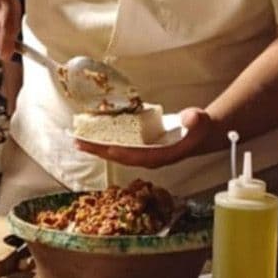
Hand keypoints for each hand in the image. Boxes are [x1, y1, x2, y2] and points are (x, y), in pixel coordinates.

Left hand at [76, 105, 221, 168]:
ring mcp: (142, 155)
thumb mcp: (199, 121)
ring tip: (78, 141)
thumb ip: (195, 120)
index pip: (136, 156)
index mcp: (161, 156)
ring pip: (115, 154)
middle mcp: (148, 158)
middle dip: (98, 151)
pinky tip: (91, 137)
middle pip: (119, 157)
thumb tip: (189, 118)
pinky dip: (103, 143)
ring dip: (96, 148)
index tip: (103, 148)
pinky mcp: (139, 149)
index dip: (119, 153)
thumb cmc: (198, 128)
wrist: (199, 134)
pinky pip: (118, 147)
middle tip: (78, 143)